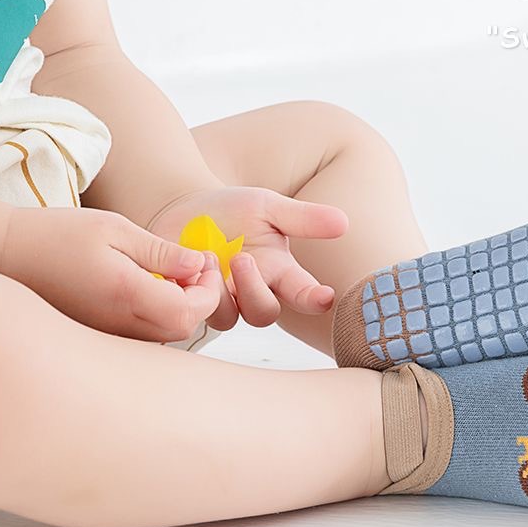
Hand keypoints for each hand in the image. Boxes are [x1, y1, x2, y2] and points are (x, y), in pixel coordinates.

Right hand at [0, 207, 222, 340]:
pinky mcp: (104, 335)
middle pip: (183, 327)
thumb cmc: (57, 236)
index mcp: (126, 294)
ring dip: (181, 306)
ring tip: (171, 272)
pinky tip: (150, 286)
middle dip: (200, 299)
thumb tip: (197, 264)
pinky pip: (146, 333)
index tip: (205, 265)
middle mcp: (120, 323)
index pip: (189, 311)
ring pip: (166, 333)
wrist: (10, 255)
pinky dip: (160, 313)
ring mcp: (111, 334)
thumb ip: (161, 251)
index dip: (208, 291)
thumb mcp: (115, 229)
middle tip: (194, 266)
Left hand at [149, 186, 347, 328]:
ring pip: (228, 319)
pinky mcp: (193, 303)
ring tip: (208, 257)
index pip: (304, 294)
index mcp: (279, 271)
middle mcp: (254, 292)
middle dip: (254, 290)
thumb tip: (344, 223)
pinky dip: (191, 294)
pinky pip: (194, 314)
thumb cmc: (231, 209)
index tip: (324, 297)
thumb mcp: (267, 206)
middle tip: (241, 258)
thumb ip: (303, 218)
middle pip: (264, 314)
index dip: (315, 300)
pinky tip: (186, 271)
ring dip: (219, 292)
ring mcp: (223, 301)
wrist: (183, 207)